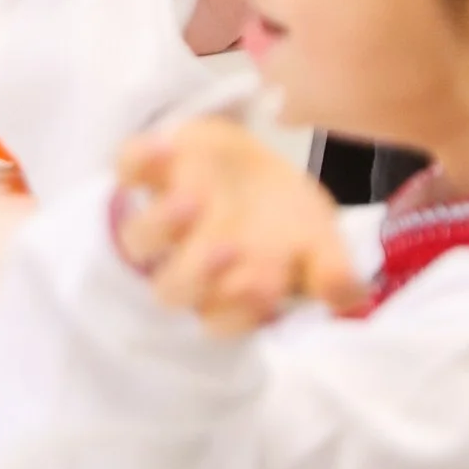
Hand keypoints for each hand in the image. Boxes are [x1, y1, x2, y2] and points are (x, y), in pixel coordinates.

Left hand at [111, 118, 364, 334]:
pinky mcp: (150, 169)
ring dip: (161, 224)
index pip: (221, 321)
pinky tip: (166, 147)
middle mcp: (188, 262)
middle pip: (172, 289)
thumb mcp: (322, 242)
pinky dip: (139, 159)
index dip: (235, 312)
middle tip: (228, 247)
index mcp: (229, 291)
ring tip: (194, 199)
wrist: (258, 169)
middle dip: (196, 275)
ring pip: (138, 238)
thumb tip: (342, 294)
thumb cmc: (287, 221)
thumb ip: (333, 270)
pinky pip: (127, 168)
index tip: (262, 284)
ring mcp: (163, 215)